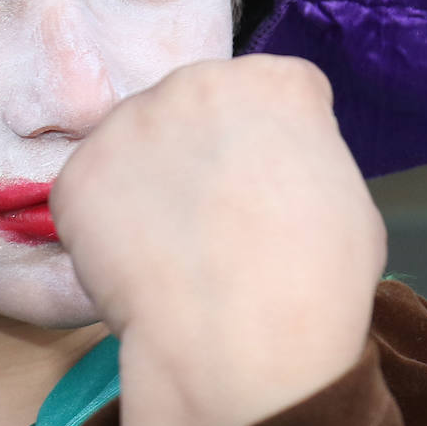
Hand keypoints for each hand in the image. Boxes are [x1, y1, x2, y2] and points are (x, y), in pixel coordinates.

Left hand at [49, 55, 385, 425]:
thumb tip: (268, 171)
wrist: (238, 344)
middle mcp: (194, 81)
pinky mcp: (78, 171)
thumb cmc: (315, 286)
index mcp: (273, 82)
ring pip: (139, 143)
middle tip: (216, 220)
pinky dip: (106, 226)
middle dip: (205, 151)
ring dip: (151, 181)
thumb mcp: (348, 204)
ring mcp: (127, 122)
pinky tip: (137, 267)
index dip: (273, 145)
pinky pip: (93, 192)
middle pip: (197, 108)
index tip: (272, 188)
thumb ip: (301, 160)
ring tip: (175, 251)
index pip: (271, 92)